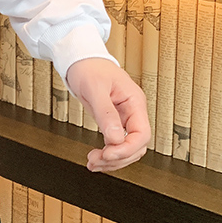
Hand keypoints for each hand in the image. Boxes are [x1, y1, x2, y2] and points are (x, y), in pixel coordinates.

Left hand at [65, 57, 150, 172]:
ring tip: (93, 163)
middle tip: (96, 160)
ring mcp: (124, 118)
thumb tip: (115, 138)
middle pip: (136, 146)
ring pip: (127, 148)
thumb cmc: (89, 67)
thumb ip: (106, 113)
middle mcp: (132, 111)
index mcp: (134, 102)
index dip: (127, 148)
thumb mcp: (95, 88)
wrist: (79, 59)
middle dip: (118, 157)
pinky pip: (116, 144)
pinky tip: (96, 160)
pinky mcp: (113, 122)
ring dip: (112, 160)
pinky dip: (107, 154)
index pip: (142, 134)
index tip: (108, 154)